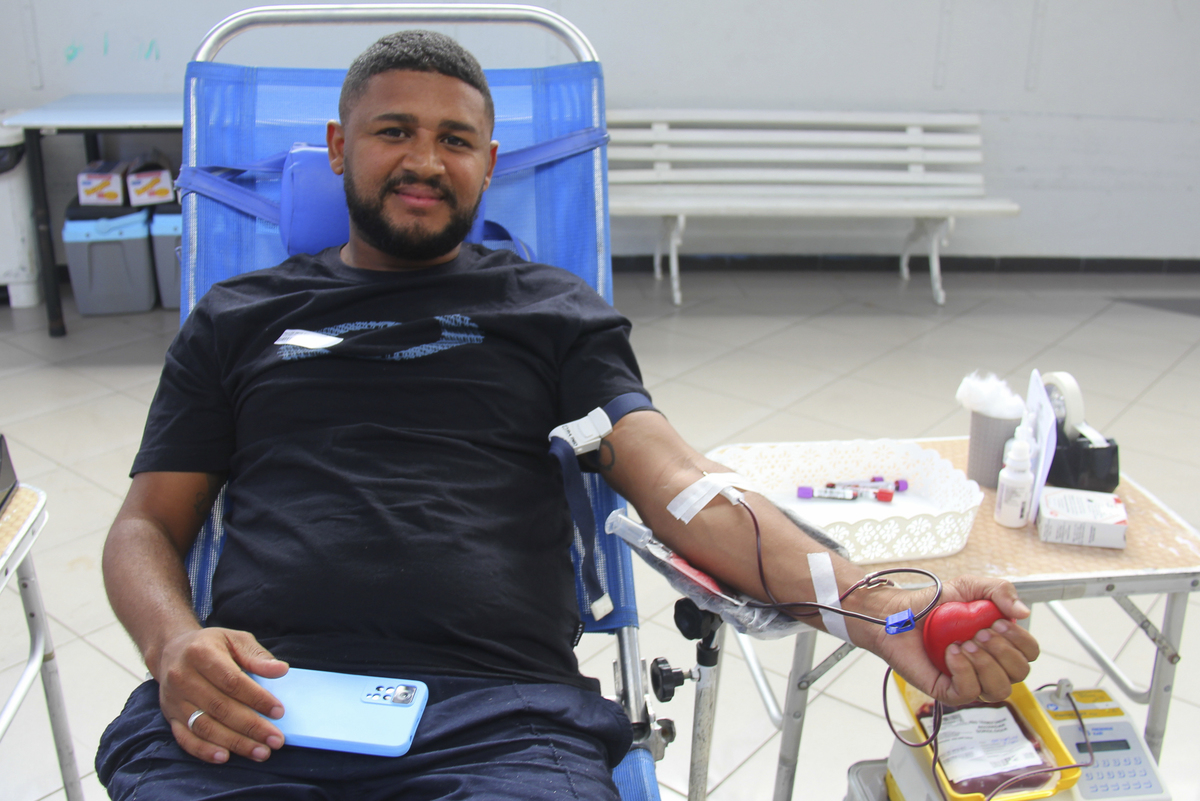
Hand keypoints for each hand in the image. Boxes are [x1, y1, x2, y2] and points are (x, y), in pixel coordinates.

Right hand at [154, 627, 289, 763]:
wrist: (173, 650)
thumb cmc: (211, 645)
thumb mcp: (235, 640)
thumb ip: (257, 656)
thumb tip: (281, 670)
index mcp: (201, 653)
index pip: (232, 681)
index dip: (256, 698)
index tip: (278, 712)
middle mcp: (183, 677)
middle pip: (220, 707)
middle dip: (251, 727)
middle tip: (276, 741)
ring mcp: (174, 699)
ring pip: (204, 727)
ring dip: (234, 743)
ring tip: (260, 752)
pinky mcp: (170, 716)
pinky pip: (185, 738)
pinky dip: (204, 751)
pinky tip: (225, 757)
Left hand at [856, 575, 1039, 705]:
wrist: (897, 612)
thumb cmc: (931, 603)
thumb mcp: (969, 587)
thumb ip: (1000, 591)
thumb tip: (1024, 613)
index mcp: (999, 644)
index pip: (1029, 654)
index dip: (1020, 641)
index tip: (998, 622)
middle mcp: (988, 665)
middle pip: (1020, 674)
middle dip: (1003, 651)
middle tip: (979, 632)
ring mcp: (969, 680)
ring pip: (999, 690)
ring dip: (986, 664)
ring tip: (965, 643)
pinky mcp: (947, 691)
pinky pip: (968, 693)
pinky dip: (964, 671)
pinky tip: (951, 653)